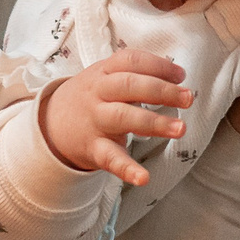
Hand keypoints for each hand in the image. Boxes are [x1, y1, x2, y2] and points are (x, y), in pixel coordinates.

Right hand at [39, 49, 193, 185]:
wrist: (51, 124)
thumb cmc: (92, 97)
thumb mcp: (106, 76)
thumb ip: (136, 73)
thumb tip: (176, 75)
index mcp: (103, 72)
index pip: (131, 60)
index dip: (158, 66)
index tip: (180, 75)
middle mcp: (98, 93)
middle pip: (129, 85)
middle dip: (162, 91)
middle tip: (188, 98)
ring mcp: (95, 121)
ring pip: (123, 118)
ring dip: (154, 123)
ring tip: (180, 129)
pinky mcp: (94, 148)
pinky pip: (110, 158)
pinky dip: (127, 169)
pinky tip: (143, 178)